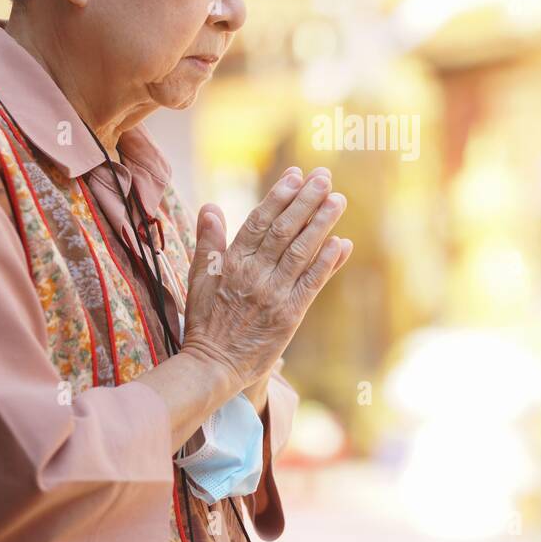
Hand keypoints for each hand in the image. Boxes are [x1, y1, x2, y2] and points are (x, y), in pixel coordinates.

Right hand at [181, 167, 352, 391]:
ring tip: (338, 200)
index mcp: (232, 263)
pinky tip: (341, 243)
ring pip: (302, 251)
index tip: (296, 175)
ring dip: (322, 224)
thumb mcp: (198, 279)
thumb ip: (207, 242)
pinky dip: (327, 262)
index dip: (279, 196)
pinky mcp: (290, 315)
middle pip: (285, 230)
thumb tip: (210, 207)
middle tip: (324, 177)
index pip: (259, 221)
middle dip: (306, 201)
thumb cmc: (204, 322)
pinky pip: (312, 283)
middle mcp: (254, 274)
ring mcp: (274, 294)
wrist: (213, 366)